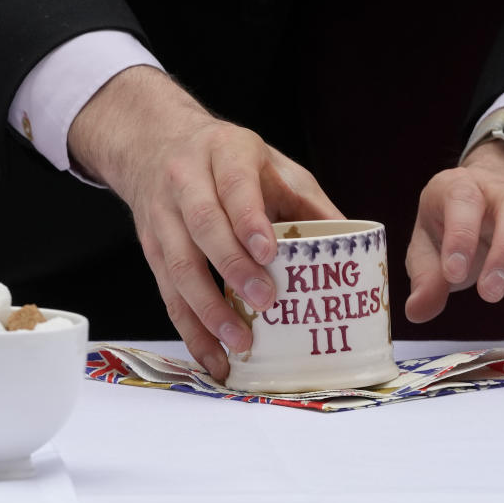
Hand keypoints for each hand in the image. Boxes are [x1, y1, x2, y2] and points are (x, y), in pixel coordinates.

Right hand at [68, 66, 342, 378]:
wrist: (154, 147)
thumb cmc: (226, 160)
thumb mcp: (271, 164)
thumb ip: (308, 202)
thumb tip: (353, 248)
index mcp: (224, 151)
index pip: (233, 184)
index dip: (248, 219)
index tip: (268, 252)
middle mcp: (185, 180)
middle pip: (203, 225)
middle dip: (232, 267)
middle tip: (263, 302)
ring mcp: (162, 215)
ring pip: (178, 264)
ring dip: (208, 308)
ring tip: (238, 342)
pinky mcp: (150, 247)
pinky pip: (167, 292)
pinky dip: (190, 329)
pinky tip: (213, 355)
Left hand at [405, 140, 503, 322]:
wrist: (490, 200)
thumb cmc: (452, 225)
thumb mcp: (427, 245)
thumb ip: (425, 278)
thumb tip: (417, 311)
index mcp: (458, 186)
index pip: (462, 200)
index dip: (460, 236)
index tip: (453, 274)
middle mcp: (501, 188)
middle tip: (491, 293)